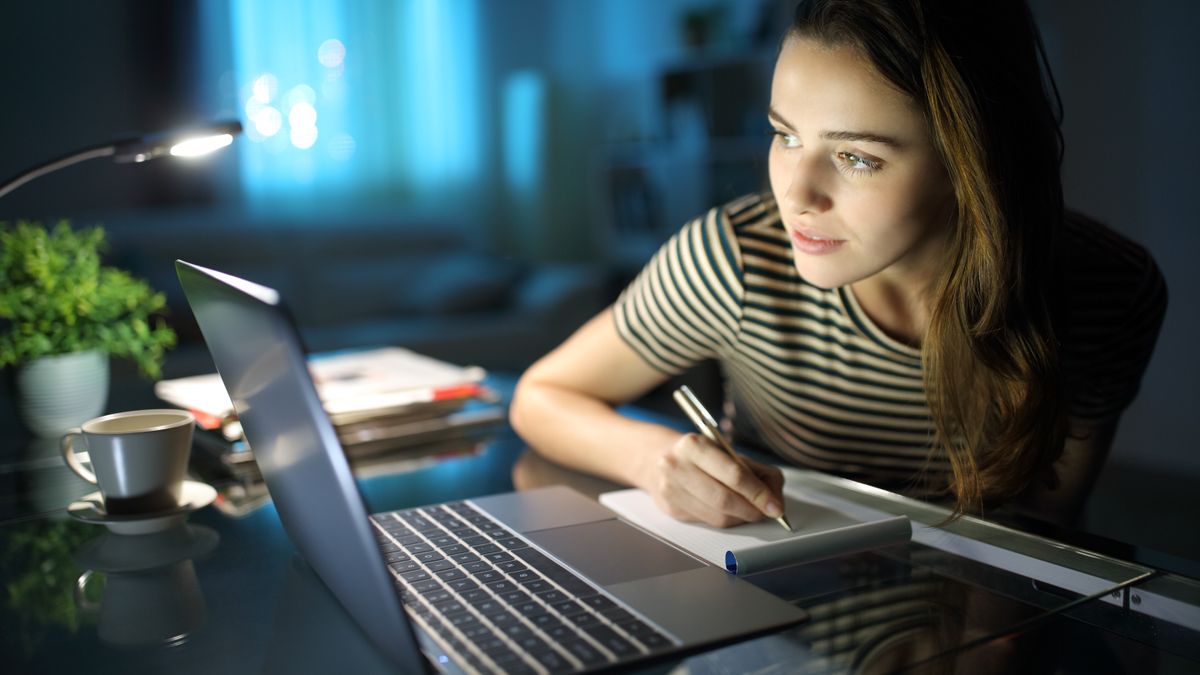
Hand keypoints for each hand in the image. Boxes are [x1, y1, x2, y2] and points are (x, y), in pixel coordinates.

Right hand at [643, 433, 785, 527]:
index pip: (734, 475)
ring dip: (740, 518)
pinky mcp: (671, 508)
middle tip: (765, 513)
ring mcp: (671, 489)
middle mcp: (677, 466)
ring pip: (717, 517)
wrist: (657, 458)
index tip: (775, 507)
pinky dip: (725, 520)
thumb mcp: (727, 451)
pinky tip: (728, 511)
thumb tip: (775, 499)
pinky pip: (707, 522)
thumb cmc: (700, 455)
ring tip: (748, 511)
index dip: (758, 494)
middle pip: (724, 500)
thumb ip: (756, 471)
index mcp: (695, 445)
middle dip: (751, 510)